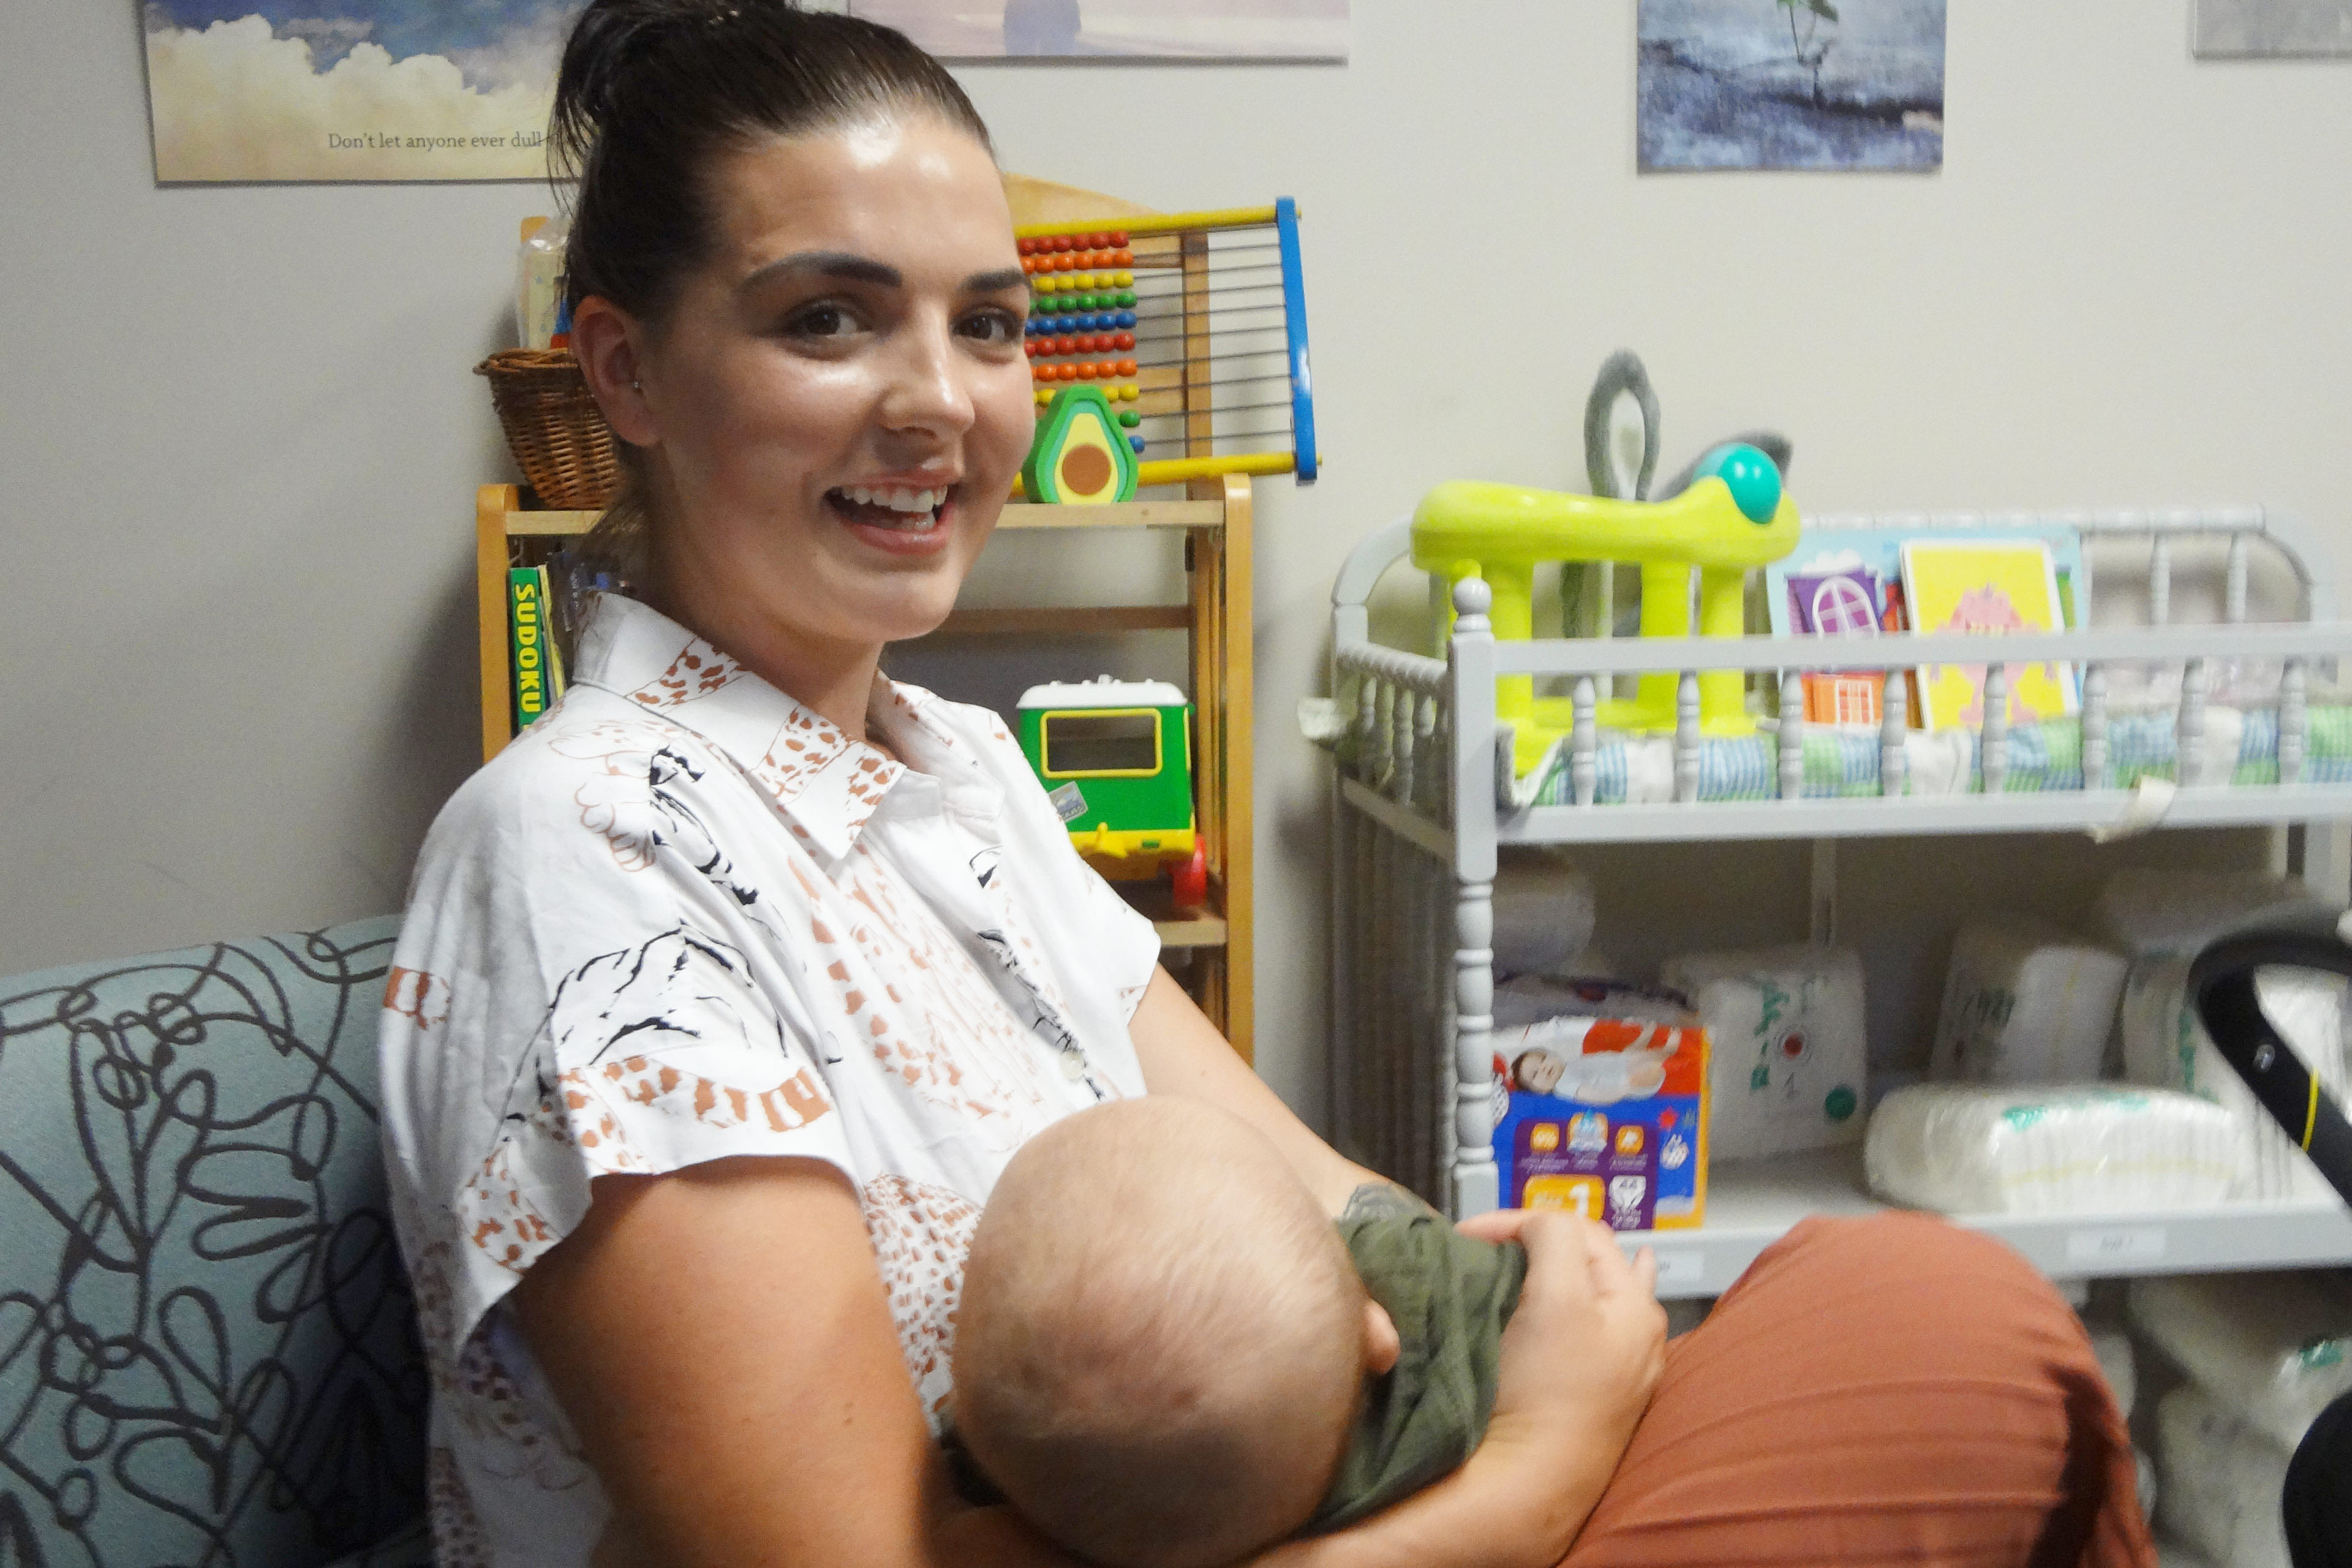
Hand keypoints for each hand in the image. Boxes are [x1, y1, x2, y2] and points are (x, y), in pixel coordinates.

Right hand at [1454, 1210, 1665, 1555]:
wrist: (1528, 1483)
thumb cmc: (1547, 1392)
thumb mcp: (1556, 1295)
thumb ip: (1554, 1238)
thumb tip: (1534, 1224)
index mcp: (1636, 1306)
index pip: (1579, 1230)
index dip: (1521, 1221)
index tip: (1471, 1235)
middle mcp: (1637, 1336)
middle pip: (1589, 1262)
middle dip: (1543, 1245)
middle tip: (1490, 1249)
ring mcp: (1616, 1370)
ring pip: (1586, 1297)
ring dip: (1552, 1276)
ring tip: (1527, 1264)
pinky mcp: (1587, 1397)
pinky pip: (1576, 1335)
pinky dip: (1558, 1311)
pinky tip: (1558, 1308)